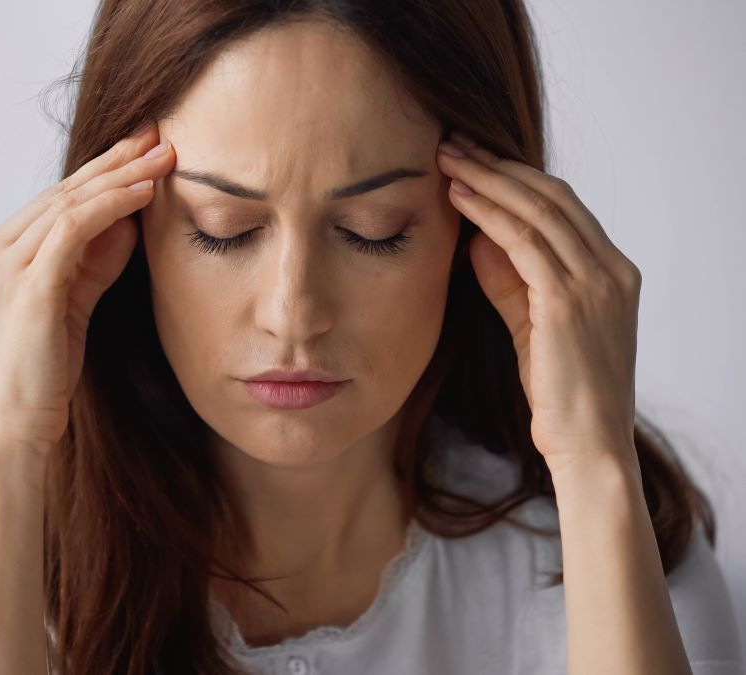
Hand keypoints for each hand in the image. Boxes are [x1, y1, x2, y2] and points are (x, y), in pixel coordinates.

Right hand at [0, 125, 175, 454]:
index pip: (52, 203)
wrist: (13, 430)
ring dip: (120, 177)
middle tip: (156, 135)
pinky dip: (110, 207)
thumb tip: (129, 222)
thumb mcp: (69, 306)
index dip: (99, 174)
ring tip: (163, 157)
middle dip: (113, 161)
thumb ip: (93, 263)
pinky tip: (143, 193)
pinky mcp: (24, 287)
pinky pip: (72, 230)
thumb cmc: (41, 375)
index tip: (139, 152)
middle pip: (60, 193)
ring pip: (68, 204)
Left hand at [436, 132, 640, 474]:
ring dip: (487, 179)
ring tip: (447, 158)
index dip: (515, 178)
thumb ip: (510, 280)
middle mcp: (611, 270)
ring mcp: (597, 283)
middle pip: (551, 196)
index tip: (474, 160)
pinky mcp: (570, 302)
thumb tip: (477, 237)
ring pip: (537, 210)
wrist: (588, 446)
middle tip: (454, 143)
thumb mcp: (532, 325)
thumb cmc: (561, 391)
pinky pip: (524, 241)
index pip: (562, 206)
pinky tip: (459, 196)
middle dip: (498, 165)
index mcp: (612, 272)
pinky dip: (489, 213)